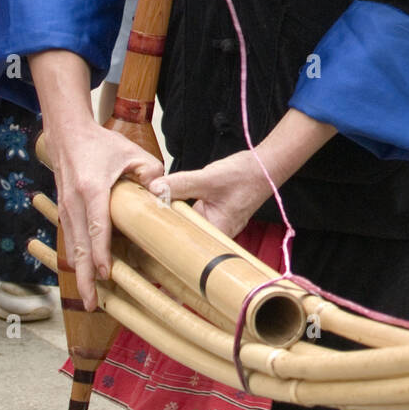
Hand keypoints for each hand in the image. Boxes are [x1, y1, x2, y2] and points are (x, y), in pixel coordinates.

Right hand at [46, 120, 163, 308]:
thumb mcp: (133, 152)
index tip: (107, 275)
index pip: (97, 228)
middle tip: (92, 303)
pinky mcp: (64, 210)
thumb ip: (152, 172)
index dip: (101, 254)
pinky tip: (84, 274)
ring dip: (79, 273)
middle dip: (85, 277)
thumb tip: (162, 194)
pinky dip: (77, 258)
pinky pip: (71, 239)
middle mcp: (75, 202)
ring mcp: (66, 208)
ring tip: (88, 297)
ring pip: (72, 247)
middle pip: (79, 247)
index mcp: (92, 190)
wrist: (67, 134)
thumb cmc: (102, 143)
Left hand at [149, 150, 273, 241]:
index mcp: (217, 232)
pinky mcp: (214, 214)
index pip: (185, 243)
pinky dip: (182, 210)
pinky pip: (193, 216)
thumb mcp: (209, 178)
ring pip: (188, 224)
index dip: (165, 240)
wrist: (265, 166)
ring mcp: (216, 224)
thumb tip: (154, 188)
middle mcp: (217, 233)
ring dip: (173, 217)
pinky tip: (167, 203)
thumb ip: (181, 183)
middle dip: (166, 227)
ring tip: (149, 213)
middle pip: (185, 235)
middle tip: (142, 221)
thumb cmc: (244, 175)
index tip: (145, 234)